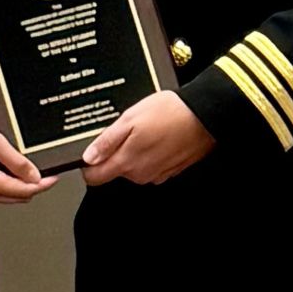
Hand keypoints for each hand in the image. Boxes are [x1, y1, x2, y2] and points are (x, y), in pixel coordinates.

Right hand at [0, 115, 57, 204]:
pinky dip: (8, 182)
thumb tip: (34, 175)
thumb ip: (17, 160)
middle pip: (18, 197)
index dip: (43, 184)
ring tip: (27, 166)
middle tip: (46, 170)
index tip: (54, 176)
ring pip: (8, 195)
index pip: (25, 191)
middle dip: (34, 185)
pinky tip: (10, 168)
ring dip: (21, 184)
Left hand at [81, 91, 214, 185]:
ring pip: (133, 167)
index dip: (88, 165)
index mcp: (127, 162)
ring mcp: (157, 174)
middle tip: (125, 128)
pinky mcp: (170, 170)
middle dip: (115, 152)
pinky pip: (151, 164)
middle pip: (115, 170)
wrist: (204, 116)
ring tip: (145, 127)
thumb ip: (107, 141)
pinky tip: (158, 134)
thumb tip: (88, 157)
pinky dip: (150, 152)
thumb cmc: (169, 113)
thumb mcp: (130, 118)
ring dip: (134, 150)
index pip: (95, 178)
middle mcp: (141, 174)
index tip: (90, 151)